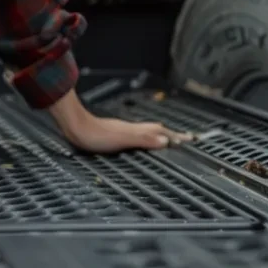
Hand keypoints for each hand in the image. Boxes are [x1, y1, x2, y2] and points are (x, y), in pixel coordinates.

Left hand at [48, 90, 193, 153]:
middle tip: (186, 139)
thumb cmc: (95, 134)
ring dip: (161, 135)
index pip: (163, 132)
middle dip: (173, 134)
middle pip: (158, 129)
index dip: (177, 137)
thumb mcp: (122, 139)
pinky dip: (147, 137)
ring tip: (169, 139)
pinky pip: (138, 135)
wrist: (75, 126)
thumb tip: (165, 140)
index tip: (192, 140)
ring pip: (148, 131)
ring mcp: (124, 130)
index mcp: (137, 130)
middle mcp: (133, 128)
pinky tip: (141, 141)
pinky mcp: (115, 134)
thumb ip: (144, 139)